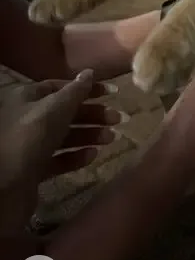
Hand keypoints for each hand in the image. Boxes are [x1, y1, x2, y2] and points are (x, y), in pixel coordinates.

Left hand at [0, 70, 121, 231]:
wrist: (3, 187)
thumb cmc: (30, 137)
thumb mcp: (56, 108)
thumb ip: (76, 91)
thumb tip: (89, 72)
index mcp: (27, 98)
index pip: (61, 87)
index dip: (87, 89)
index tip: (113, 94)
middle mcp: (26, 119)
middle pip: (66, 112)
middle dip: (93, 115)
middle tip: (118, 119)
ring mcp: (29, 146)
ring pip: (64, 136)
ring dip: (89, 135)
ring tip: (111, 139)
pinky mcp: (32, 170)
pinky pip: (58, 159)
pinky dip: (76, 156)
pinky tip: (92, 156)